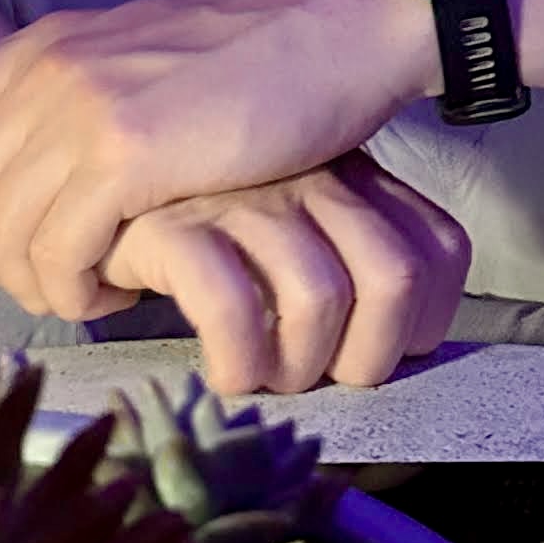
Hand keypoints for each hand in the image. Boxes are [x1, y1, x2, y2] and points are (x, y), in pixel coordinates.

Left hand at [0, 0, 436, 324]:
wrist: (338, 33)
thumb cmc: (258, 57)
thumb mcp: (142, 52)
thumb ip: (80, 90)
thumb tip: (41, 160)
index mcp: (47, 41)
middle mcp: (48, 69)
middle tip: (56, 282)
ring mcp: (82, 110)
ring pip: (2, 235)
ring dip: (40, 284)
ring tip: (95, 290)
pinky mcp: (127, 156)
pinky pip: (59, 253)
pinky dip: (80, 290)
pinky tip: (125, 288)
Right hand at [100, 158, 469, 397]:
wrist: (104, 167)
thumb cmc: (208, 209)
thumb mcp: (297, 213)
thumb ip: (349, 253)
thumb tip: (399, 347)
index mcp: (352, 177)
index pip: (439, 250)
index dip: (423, 324)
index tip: (376, 352)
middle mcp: (309, 180)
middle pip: (394, 279)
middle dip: (362, 359)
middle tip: (316, 374)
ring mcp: (245, 201)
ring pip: (320, 297)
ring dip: (297, 366)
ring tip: (265, 375)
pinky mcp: (177, 225)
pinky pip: (232, 308)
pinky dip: (235, 361)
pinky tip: (221, 369)